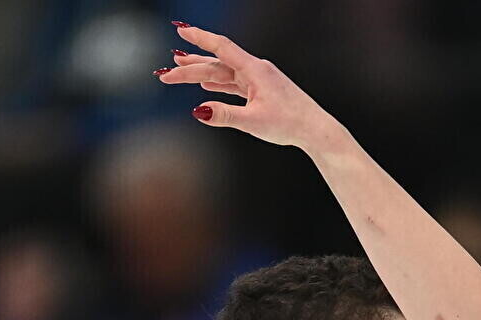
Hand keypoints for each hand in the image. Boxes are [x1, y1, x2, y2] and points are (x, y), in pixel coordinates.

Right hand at [159, 23, 343, 152]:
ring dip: (200, 73)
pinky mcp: (261, 91)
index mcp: (254, 69)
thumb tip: (198, 111)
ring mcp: (258, 80)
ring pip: (223, 73)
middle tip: (164, 74)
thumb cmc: (290, 124)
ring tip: (178, 70)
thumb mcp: (253, 122)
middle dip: (189, 68)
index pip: (221, 47)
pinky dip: (218, 84)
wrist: (315, 129)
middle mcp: (255, 70)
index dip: (199, 38)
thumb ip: (224, 115)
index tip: (180, 30)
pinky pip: (234, 83)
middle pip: (216, 63)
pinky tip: (205, 86)